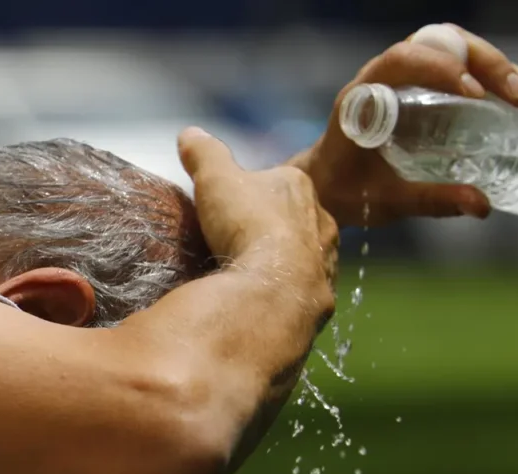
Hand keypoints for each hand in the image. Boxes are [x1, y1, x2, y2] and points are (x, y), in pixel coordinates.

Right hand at [179, 127, 337, 312]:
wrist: (275, 286)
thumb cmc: (247, 224)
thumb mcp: (215, 179)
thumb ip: (204, 154)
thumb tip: (189, 133)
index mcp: (299, 185)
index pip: (279, 181)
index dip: (257, 191)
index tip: (236, 206)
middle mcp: (322, 219)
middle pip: (295, 218)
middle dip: (275, 226)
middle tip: (244, 241)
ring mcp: (328, 259)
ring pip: (306, 253)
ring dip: (287, 260)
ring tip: (258, 273)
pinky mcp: (326, 294)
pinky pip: (307, 287)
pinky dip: (290, 289)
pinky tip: (271, 296)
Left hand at [294, 23, 517, 227]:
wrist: (325, 189)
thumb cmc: (345, 192)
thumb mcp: (385, 200)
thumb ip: (429, 200)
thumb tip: (482, 205)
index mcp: (366, 92)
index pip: (405, 59)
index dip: (441, 69)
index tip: (473, 94)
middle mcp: (391, 74)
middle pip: (450, 49)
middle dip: (495, 70)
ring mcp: (417, 79)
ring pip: (469, 58)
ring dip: (512, 75)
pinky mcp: (434, 92)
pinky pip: (475, 76)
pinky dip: (508, 87)